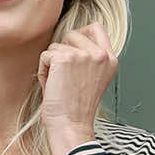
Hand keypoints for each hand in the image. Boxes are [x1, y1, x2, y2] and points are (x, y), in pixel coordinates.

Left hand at [36, 21, 117, 137]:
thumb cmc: (76, 108)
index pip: (97, 27)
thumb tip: (74, 36)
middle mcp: (100, 54)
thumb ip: (89, 56)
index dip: (80, 36)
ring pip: (56, 45)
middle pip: (72, 34)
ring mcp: (83, 55)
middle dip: (63, 52)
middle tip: (67, 78)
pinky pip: (45, 55)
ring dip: (52, 64)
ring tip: (60, 85)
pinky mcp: (65, 58)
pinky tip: (53, 86)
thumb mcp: (93, 77)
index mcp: (110, 59)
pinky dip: (43, 71)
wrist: (70, 127)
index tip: (74, 56)